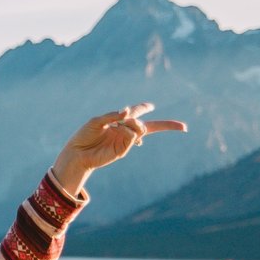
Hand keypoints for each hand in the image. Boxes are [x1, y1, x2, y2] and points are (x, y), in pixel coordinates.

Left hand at [49, 104, 184, 196]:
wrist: (76, 153)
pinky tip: (122, 130)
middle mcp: (124, 131)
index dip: (144, 108)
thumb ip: (113, 116)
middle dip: (168, 125)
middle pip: (150, 126)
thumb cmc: (84, 136)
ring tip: (122, 124)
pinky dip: (130, 131)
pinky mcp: (123, 150)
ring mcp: (125, 141)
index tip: (151, 106)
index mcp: (118, 122)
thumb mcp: (97, 121)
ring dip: (135, 123)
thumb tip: (127, 110)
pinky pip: (133, 137)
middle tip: (183, 127)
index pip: (135, 113)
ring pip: (141, 129)